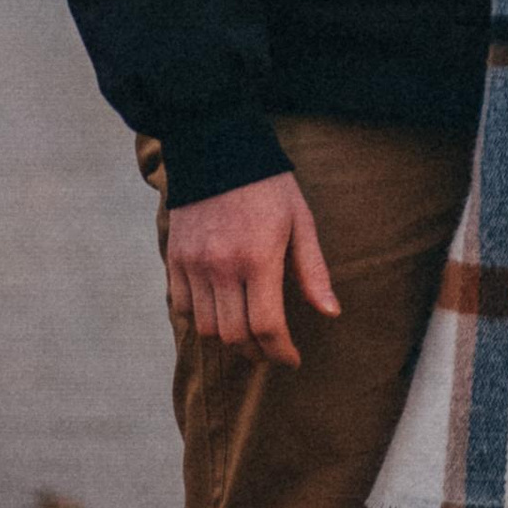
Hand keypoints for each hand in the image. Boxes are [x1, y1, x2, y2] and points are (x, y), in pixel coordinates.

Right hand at [166, 171, 340, 367]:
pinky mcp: (175, 258)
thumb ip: (313, 271)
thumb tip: (331, 313)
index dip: (281, 352)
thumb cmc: (268, 185)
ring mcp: (194, 264)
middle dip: (257, 352)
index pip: (267, 326)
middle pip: (235, 335)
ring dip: (229, 339)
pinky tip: (219, 310)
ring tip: (247, 334)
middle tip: (272, 350)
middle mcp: (223, 266)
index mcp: (259, 257)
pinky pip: (181, 307)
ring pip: (206, 328)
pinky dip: (199, 318)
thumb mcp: (300, 221)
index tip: (292, 359)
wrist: (217, 147)